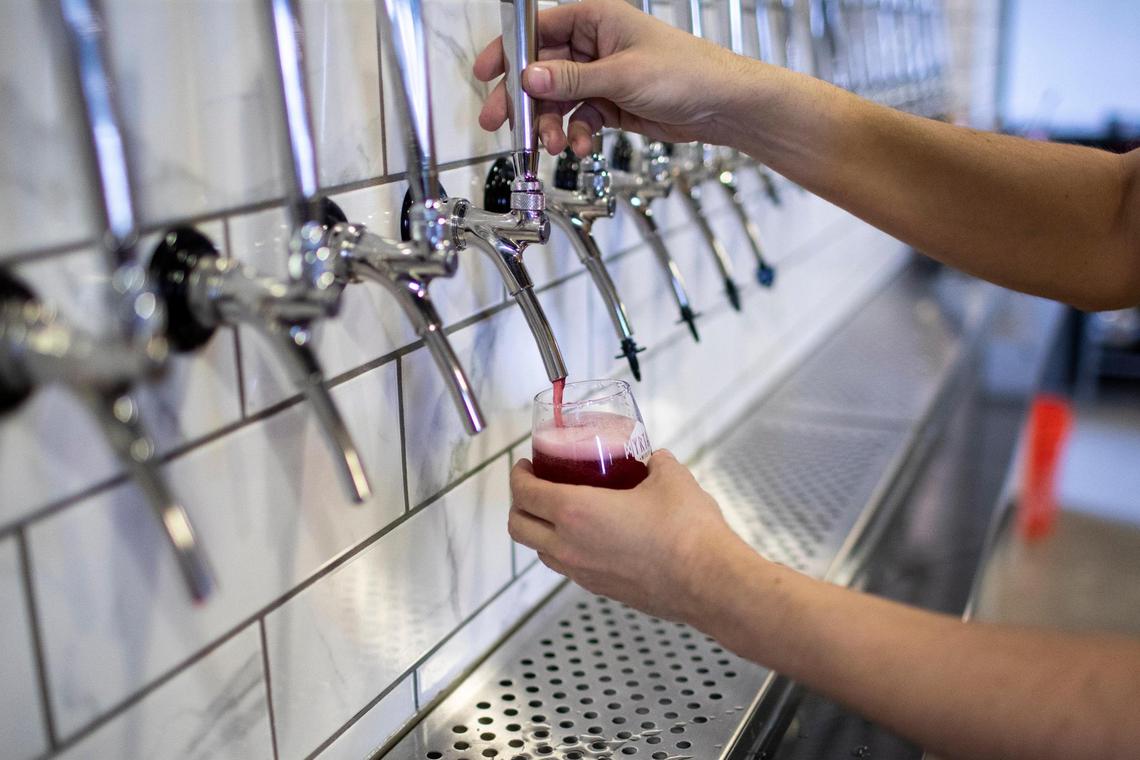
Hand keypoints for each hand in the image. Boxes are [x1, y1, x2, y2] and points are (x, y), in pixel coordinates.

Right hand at [473, 0, 747, 155]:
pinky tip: (577, 146)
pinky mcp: (611, 104)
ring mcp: (602, 76)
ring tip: (552, 144)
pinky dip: (574, 134)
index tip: (488, 73)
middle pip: (543, 69)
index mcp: (596, 19)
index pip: (539, 29)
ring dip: (551, 124)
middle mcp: (595, 45)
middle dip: (525, 99)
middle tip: (502, 122)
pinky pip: (579, 119)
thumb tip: (530, 77)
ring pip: (559, 100)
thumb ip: (572, 79)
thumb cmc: (686, 73)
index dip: (510, 51)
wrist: (722, 106)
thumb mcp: (621, 75)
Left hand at [508, 449, 744, 621]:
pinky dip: (565, 550)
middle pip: (519, 527)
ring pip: (541, 552)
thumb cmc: (686, 531)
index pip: (525, 493)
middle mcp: (570, 546)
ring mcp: (583, 573)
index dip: (518, 475)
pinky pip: (568, 568)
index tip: (524, 465)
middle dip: (519, 504)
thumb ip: (656, 462)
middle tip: (534, 486)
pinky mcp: (602, 590)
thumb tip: (654, 458)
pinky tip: (591, 537)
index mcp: (575, 512)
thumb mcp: (671, 477)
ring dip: (540, 530)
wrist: (709, 581)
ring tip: (559, 512)